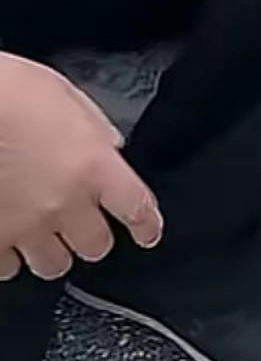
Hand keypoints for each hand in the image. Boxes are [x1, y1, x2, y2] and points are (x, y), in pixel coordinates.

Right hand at [0, 54, 161, 281]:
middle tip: (81, 223)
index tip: (147, 233)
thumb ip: (94, 129)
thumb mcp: (66, 95)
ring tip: (43, 231)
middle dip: (92, 235)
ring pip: (54, 265)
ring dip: (52, 250)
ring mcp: (26, 226)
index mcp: (92, 164)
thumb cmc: (11, 91)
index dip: (147, 225)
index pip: (136, 207)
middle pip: (95, 246)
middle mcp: (64, 202)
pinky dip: (11, 257)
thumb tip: (107, 146)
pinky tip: (9, 236)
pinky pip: (8, 268)